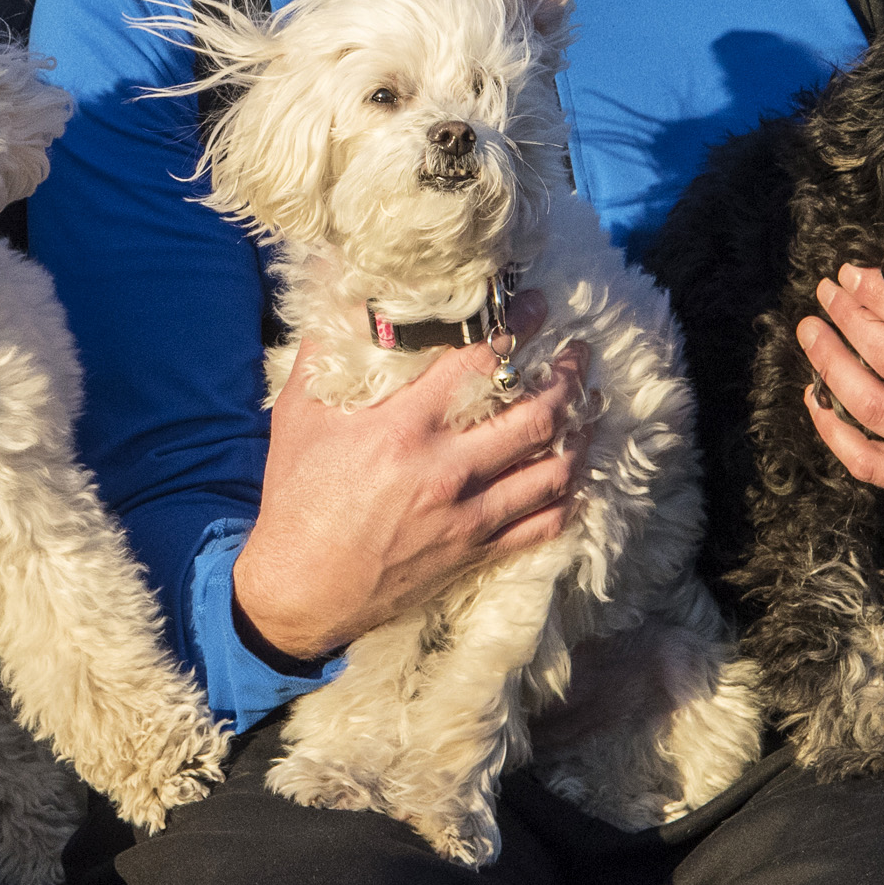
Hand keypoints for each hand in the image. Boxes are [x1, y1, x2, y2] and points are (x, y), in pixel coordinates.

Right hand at [232, 293, 591, 663]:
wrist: (299, 589)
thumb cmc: (295, 496)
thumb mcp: (298, 415)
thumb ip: (322, 353)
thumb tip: (335, 294)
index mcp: (403, 428)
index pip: (481, 365)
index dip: (517, 328)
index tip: (535, 306)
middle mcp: (446, 471)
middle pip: (535, 415)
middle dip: (566, 376)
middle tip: (577, 352)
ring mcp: (468, 517)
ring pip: (554, 470)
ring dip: (580, 431)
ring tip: (588, 405)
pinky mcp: (476, 553)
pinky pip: (545, 523)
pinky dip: (569, 494)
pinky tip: (573, 471)